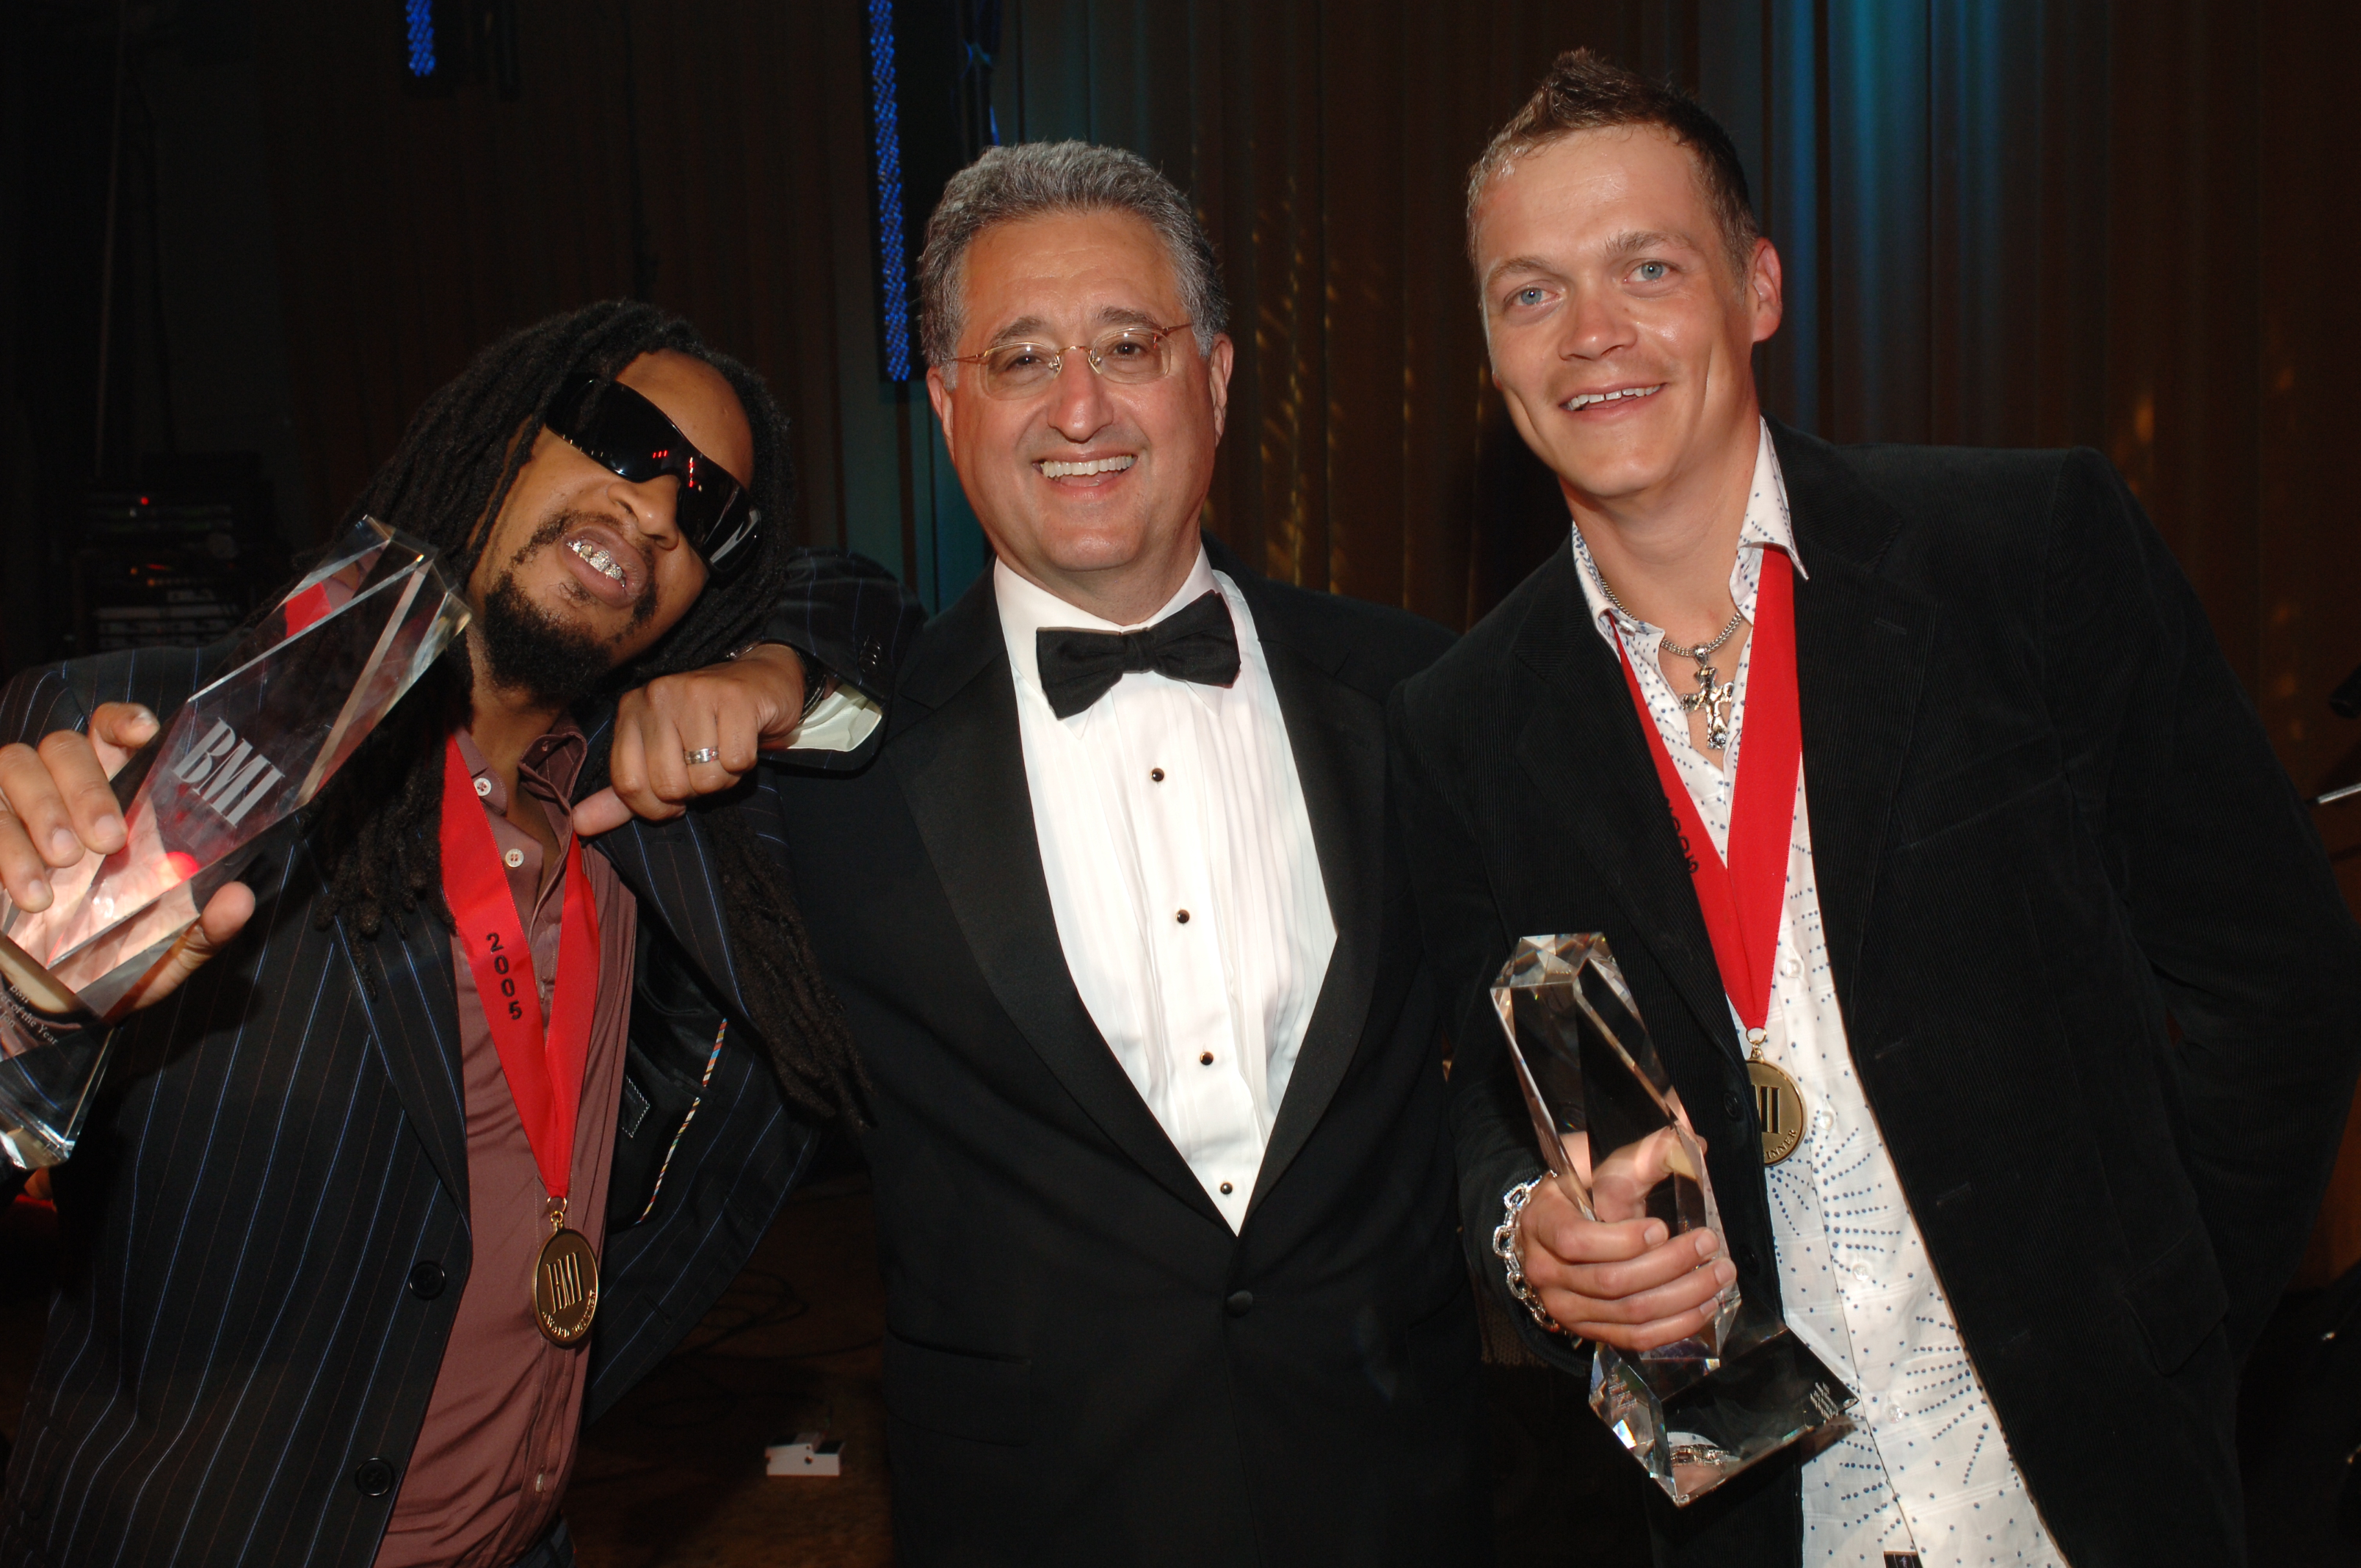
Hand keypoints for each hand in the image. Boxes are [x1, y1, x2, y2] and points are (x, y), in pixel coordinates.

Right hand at [0, 703, 254, 1013]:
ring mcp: (11, 811)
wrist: (48, 1001)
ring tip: (61, 870)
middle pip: (64, 747)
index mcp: (115, 801)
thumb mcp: (168, 953)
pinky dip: (5, 849)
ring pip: (13, 767)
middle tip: (106, 841)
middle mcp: (60, 793)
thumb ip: (206, 928)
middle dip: (84, 786)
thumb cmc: (112, 960)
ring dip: (40, 813)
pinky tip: (31, 895)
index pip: (113, 736)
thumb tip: (242, 899)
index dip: (123, 722)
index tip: (144, 733)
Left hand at [573, 644, 807, 835]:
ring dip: (723, 778)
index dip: (654, 807)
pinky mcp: (733, 697)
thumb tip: (579, 825)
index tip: (674, 800)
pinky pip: (737, 761)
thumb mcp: (660, 757)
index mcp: (630, 710)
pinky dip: (745, 763)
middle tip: (706, 768)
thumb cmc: (708, 726)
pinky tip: (743, 741)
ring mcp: (694, 692)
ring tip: (725, 753)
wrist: (761, 682)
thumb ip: (623, 794)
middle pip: (668, 785)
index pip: (627, 784)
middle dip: (695, 791)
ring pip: (704, 777)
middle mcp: (655, 696)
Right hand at [1517, 1173, 1736, 1351]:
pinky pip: (1635, 1338)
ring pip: (1630, 1313)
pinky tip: (1703, 1306)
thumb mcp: (1595, 1163)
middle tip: (1708, 1244)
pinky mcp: (1589, 1330)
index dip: (1623, 1240)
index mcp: (1542, 1223)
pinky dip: (1675, 1325)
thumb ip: (1642, 1154)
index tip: (1662, 1227)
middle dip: (1669, 1265)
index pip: (1576, 1242)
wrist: (1548, 1230)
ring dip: (1683, 1296)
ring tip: (1719, 1275)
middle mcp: (1546, 1272)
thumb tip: (1693, 1139)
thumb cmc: (1575, 1192)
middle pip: (1611, 1281)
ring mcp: (1566, 1307)